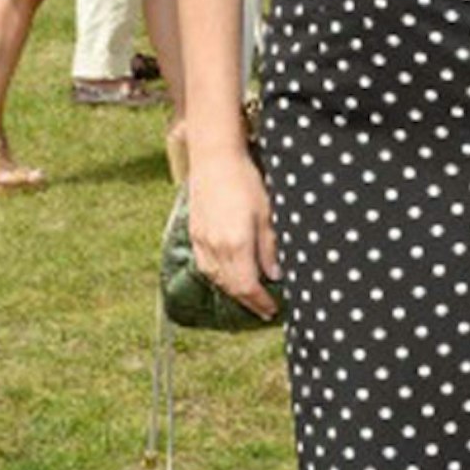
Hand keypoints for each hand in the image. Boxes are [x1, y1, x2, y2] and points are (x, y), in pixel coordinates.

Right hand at [186, 150, 279, 319]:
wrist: (215, 159)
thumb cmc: (245, 181)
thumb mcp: (266, 214)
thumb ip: (269, 248)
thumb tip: (274, 275)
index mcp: (236, 244)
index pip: (248, 286)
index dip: (260, 302)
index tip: (271, 309)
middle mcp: (216, 247)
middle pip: (231, 287)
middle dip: (249, 302)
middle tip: (263, 310)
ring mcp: (202, 242)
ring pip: (217, 279)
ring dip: (233, 292)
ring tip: (248, 297)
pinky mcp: (195, 234)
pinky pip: (205, 267)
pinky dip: (218, 278)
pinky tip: (227, 278)